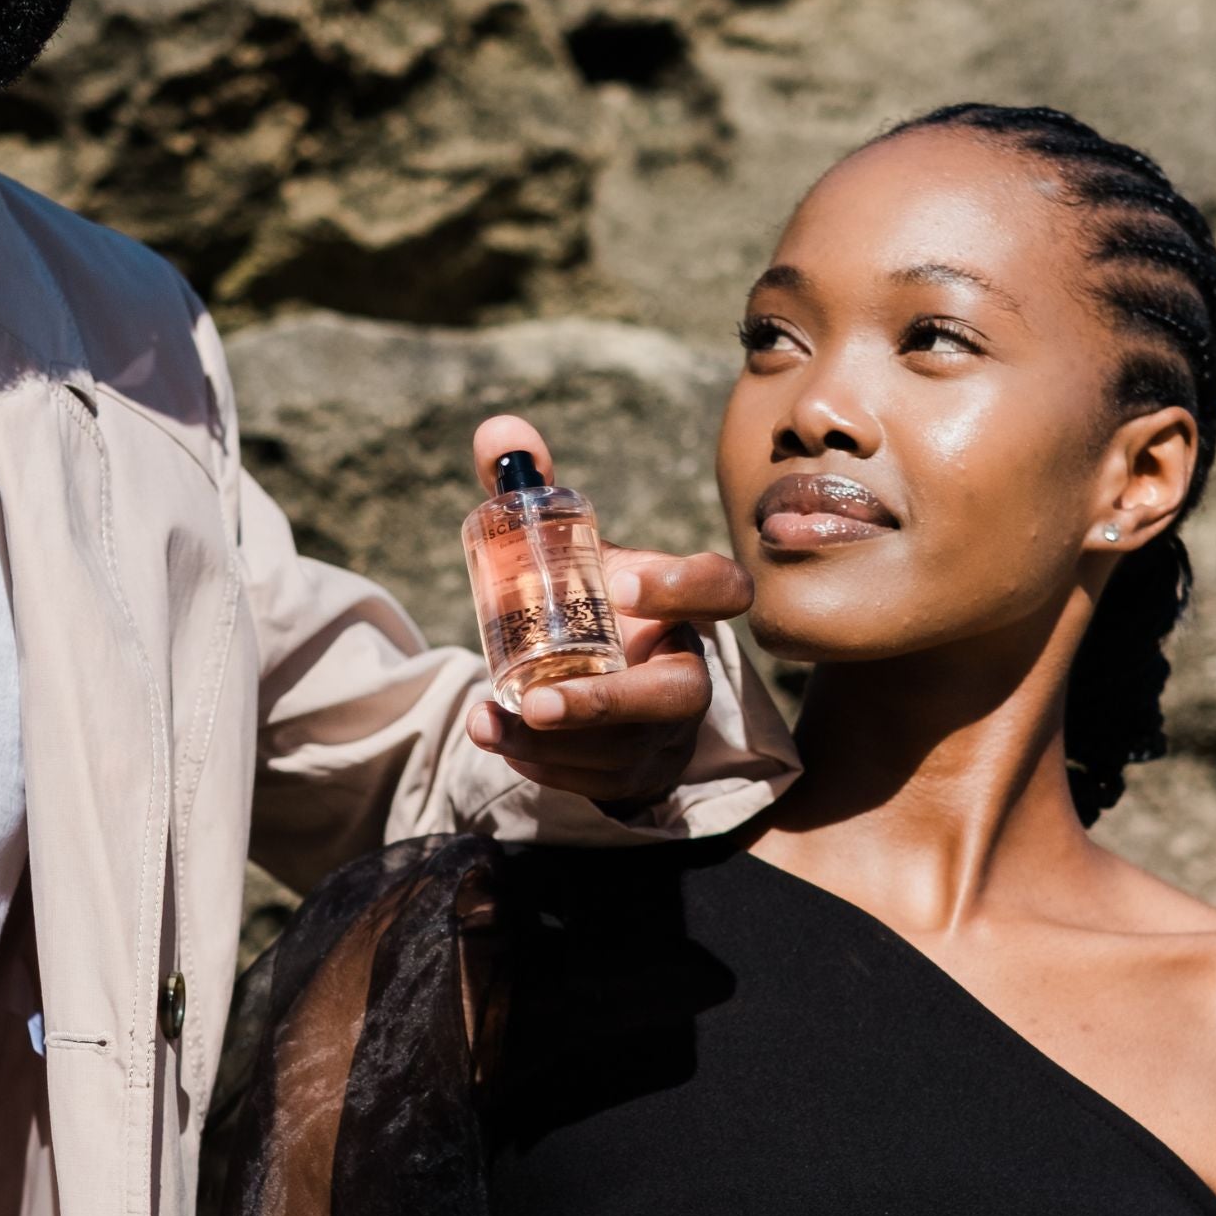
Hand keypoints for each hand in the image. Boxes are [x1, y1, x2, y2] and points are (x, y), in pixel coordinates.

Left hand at [464, 416, 752, 806]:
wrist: (590, 680)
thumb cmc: (586, 604)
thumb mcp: (563, 548)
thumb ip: (533, 489)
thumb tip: (497, 433)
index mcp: (682, 604)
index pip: (722, 588)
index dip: (683, 585)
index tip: (618, 578)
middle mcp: (685, 668)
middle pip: (679, 694)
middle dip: (611, 701)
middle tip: (541, 697)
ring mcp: (663, 731)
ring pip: (628, 749)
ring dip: (557, 744)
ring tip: (494, 721)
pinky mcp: (632, 775)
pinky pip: (596, 781)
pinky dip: (541, 764)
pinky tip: (494, 736)